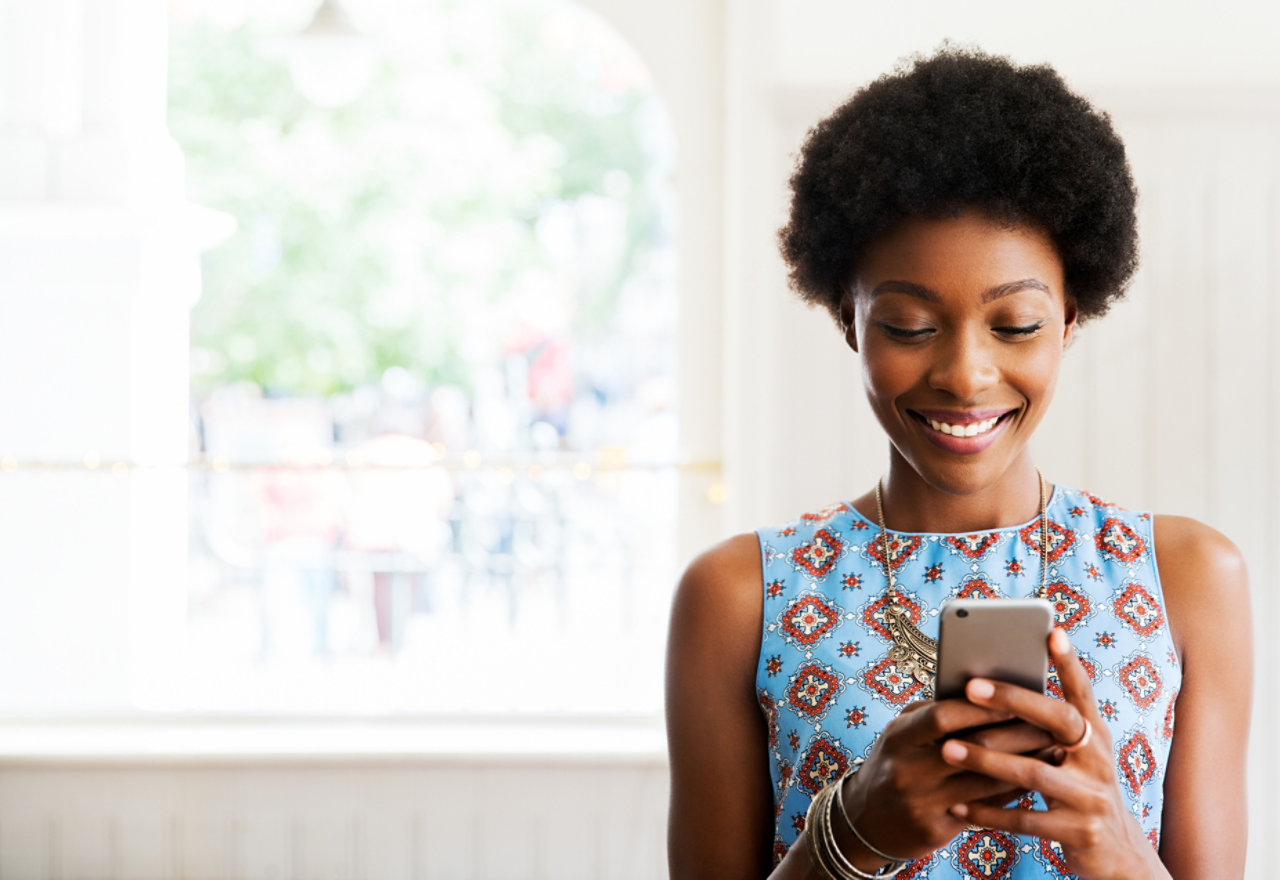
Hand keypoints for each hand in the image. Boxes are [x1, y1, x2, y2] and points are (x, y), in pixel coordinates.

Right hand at [839, 696, 1052, 863]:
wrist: (863, 820)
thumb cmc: (894, 763)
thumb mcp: (901, 733)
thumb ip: (934, 714)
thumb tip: (987, 694)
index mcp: (899, 736)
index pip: (944, 715)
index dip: (983, 706)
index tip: (1018, 697)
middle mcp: (908, 769)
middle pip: (974, 748)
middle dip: (1018, 734)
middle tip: (1051, 724)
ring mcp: (921, 802)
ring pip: (987, 782)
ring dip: (1025, 765)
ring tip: (1052, 751)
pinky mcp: (935, 829)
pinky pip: (985, 809)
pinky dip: (1011, 793)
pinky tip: (1032, 781)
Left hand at [939, 628, 1162, 879]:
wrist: (1117, 855)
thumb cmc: (1077, 790)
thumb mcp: (1072, 757)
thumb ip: (1044, 730)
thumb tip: (986, 692)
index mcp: (1095, 735)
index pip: (1082, 692)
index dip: (1069, 663)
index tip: (1050, 632)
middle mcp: (1099, 760)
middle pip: (1057, 721)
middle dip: (1012, 700)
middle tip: (969, 687)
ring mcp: (1093, 798)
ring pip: (1033, 773)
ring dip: (986, 761)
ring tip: (947, 749)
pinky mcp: (1081, 833)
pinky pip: (1026, 821)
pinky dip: (988, 813)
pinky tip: (958, 807)